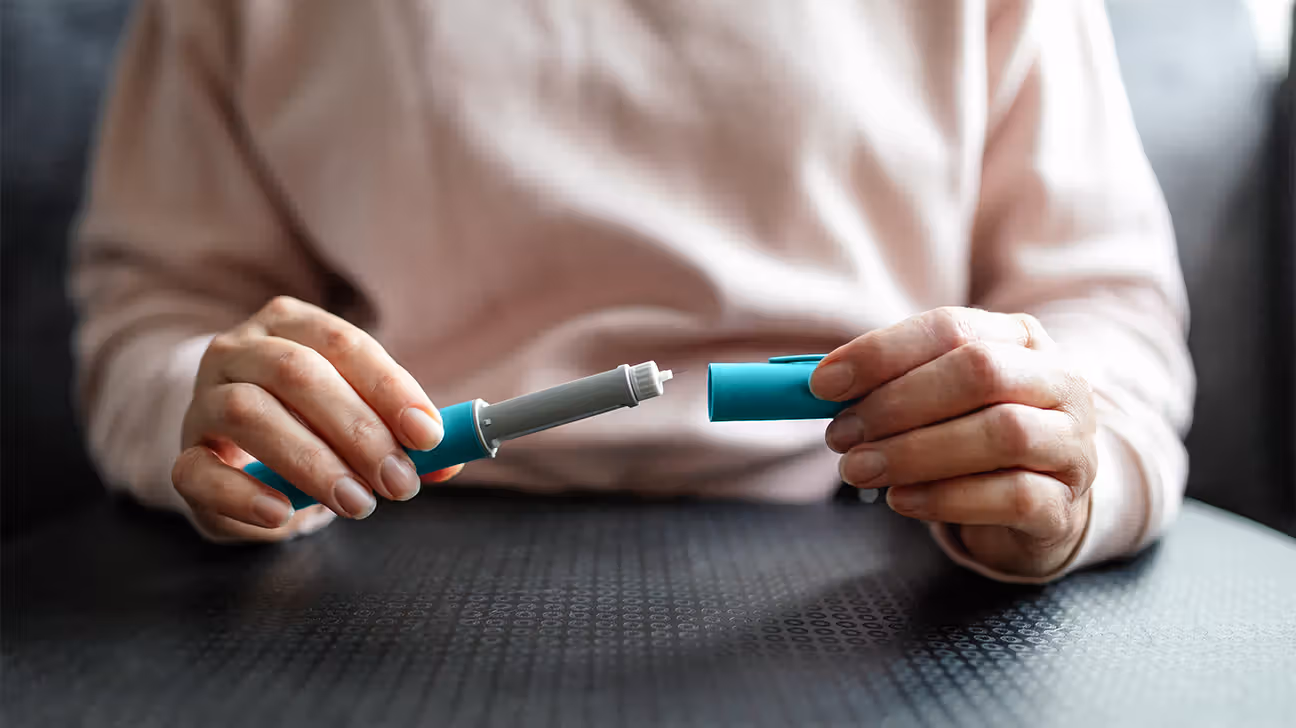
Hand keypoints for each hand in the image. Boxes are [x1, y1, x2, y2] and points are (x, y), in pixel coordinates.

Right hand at [173, 296, 461, 541]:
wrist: (232, 446)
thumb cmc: (307, 423)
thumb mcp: (357, 418)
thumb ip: (401, 435)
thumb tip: (451, 461)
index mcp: (290, 325)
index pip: (343, 344)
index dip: (389, 388)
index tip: (427, 435)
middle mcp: (238, 351)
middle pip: (297, 374)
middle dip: (358, 431)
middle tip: (399, 481)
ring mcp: (202, 400)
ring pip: (247, 413)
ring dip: (311, 461)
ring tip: (357, 502)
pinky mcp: (182, 456)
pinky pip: (197, 471)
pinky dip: (243, 494)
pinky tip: (282, 513)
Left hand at [811, 307, 1096, 576]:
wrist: (1041, 504)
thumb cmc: (974, 437)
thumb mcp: (937, 398)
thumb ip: (891, 384)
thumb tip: (819, 385)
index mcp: (1021, 338)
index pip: (951, 328)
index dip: (883, 353)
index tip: (822, 383)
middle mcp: (1060, 382)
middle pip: (981, 373)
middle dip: (897, 403)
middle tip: (840, 434)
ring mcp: (1072, 444)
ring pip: (1003, 434)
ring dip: (915, 452)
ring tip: (858, 470)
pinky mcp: (1066, 506)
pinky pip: (1014, 496)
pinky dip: (947, 498)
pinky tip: (901, 500)